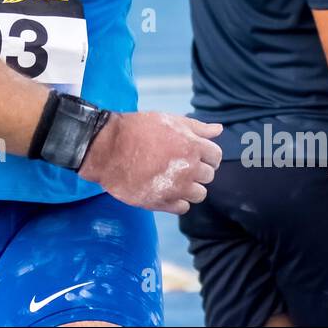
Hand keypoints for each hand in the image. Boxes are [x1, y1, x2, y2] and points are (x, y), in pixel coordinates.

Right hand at [78, 112, 223, 214]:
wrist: (108, 149)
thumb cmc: (138, 129)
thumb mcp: (170, 120)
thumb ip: (197, 127)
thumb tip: (219, 130)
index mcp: (194, 147)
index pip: (216, 157)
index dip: (205, 155)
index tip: (193, 154)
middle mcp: (189, 169)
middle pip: (208, 176)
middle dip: (197, 170)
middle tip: (178, 164)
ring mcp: (176, 188)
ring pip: (199, 194)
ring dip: (190, 187)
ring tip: (172, 178)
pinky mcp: (162, 203)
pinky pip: (182, 207)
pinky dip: (177, 200)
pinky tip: (164, 189)